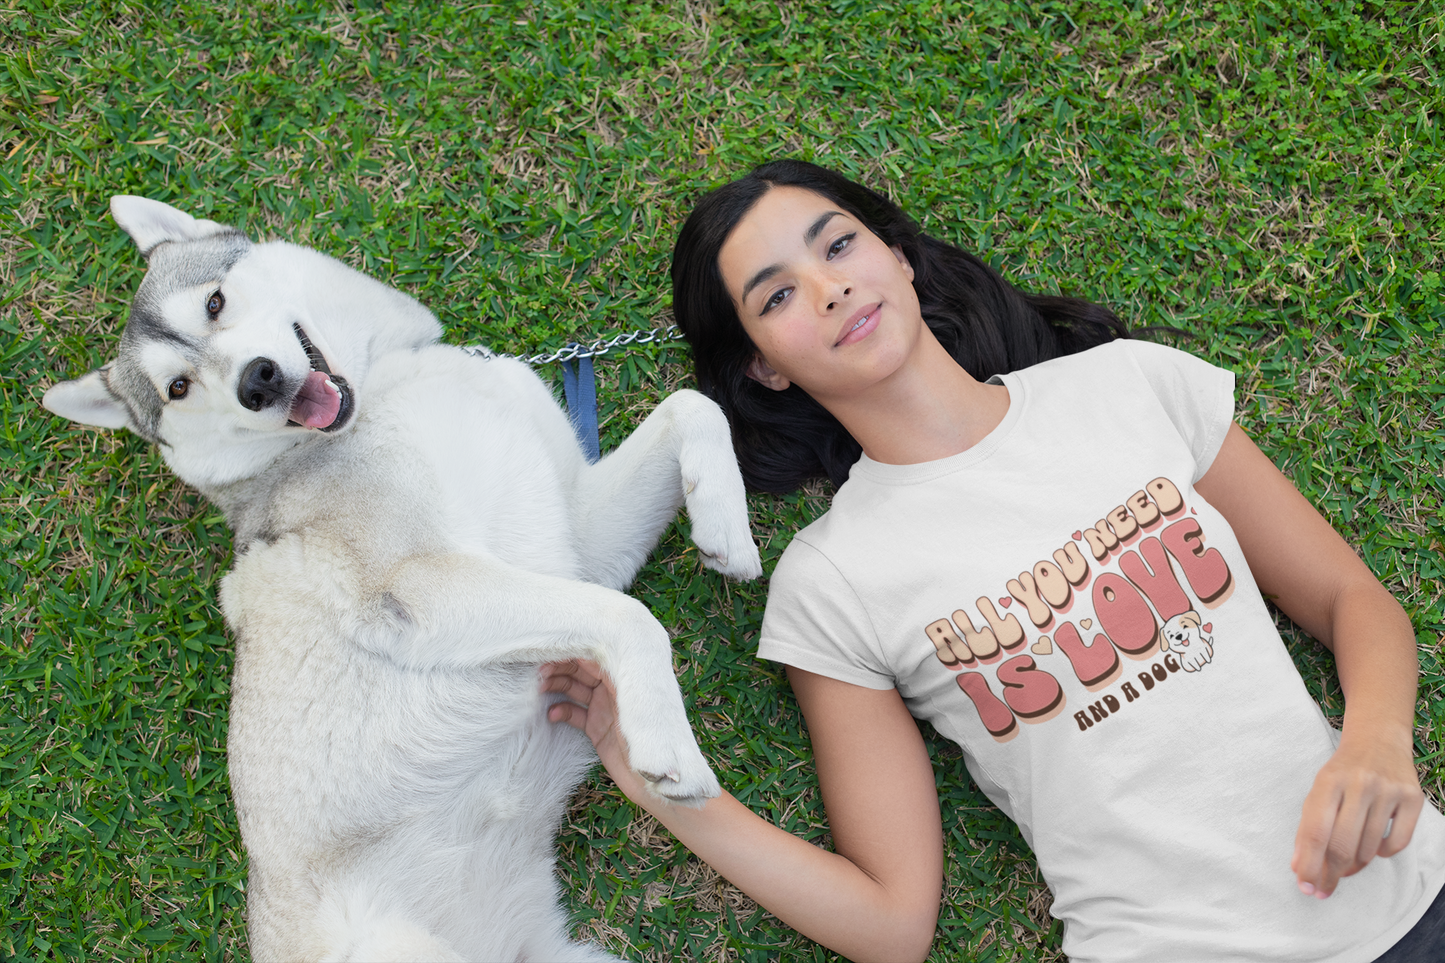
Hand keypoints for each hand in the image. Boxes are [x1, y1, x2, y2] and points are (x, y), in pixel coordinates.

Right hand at [539, 659, 647, 802]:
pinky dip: (562, 711)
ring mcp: (605, 709)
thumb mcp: (633, 705)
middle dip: (560, 668)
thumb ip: (612, 681)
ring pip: (575, 689)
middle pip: (583, 670)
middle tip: (540, 673)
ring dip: (557, 686)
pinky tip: (552, 714)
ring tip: (540, 688)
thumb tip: (587, 656)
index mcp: (628, 677)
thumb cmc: (652, 740)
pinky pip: (574, 714)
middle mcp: (615, 689)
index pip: (596, 656)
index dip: (574, 653)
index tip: (552, 652)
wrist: (653, 782)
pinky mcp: (597, 729)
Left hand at [1291, 730, 1423, 897]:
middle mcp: (1359, 784)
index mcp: (1328, 781)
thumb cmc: (1342, 771)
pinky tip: (1372, 846)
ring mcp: (1388, 791)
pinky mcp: (1413, 798)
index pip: (1316, 832)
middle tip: (1324, 890)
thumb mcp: (1319, 791)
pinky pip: (1397, 844)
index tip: (1305, 887)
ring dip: (1354, 865)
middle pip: (1342, 846)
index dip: (1310, 865)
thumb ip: (1308, 828)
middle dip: (1330, 874)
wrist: (1378, 739)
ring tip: (1346, 864)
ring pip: (1369, 849)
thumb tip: (1300, 868)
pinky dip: (1381, 853)